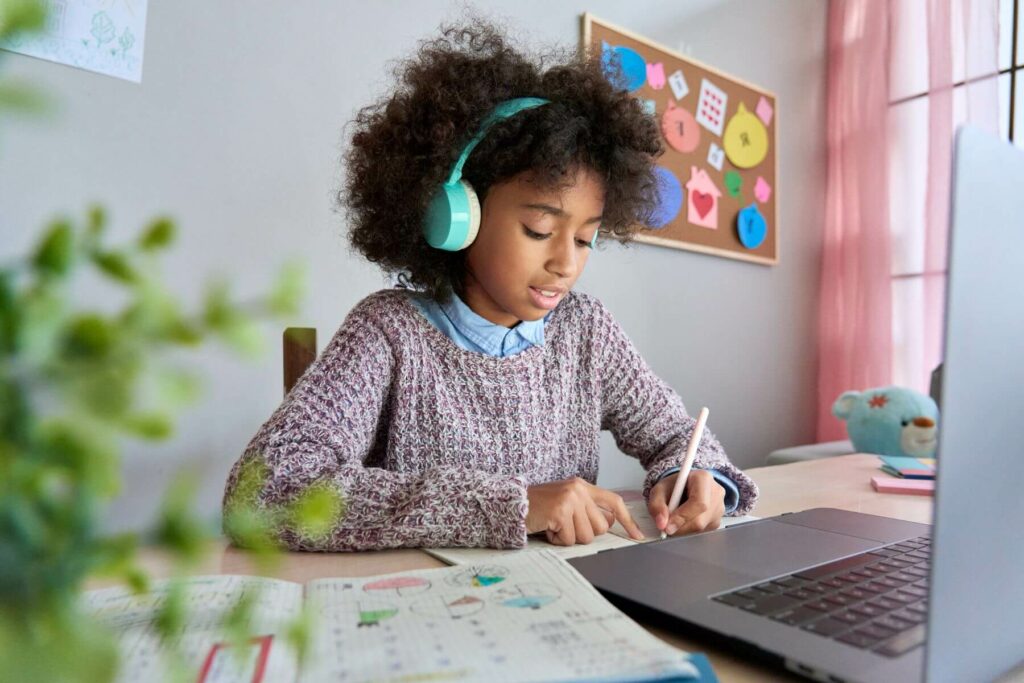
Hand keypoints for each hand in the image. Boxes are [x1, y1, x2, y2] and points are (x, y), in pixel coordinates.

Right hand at [526, 478, 644, 545]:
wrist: (512, 504)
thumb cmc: (539, 507)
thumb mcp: (566, 502)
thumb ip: (587, 509)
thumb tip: (609, 523)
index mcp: (582, 486)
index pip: (614, 502)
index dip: (627, 520)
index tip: (638, 535)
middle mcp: (579, 490)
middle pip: (601, 527)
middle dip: (584, 533)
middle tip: (565, 526)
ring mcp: (570, 500)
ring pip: (586, 536)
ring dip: (569, 538)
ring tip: (555, 526)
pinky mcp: (560, 512)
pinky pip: (569, 539)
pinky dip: (557, 540)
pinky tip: (548, 529)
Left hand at [648, 470, 724, 535]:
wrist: (685, 487)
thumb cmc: (674, 486)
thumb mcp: (660, 489)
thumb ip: (657, 504)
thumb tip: (662, 523)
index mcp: (703, 478)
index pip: (698, 503)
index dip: (682, 517)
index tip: (667, 526)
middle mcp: (716, 493)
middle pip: (700, 520)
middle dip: (680, 527)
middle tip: (665, 527)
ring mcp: (719, 508)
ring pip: (701, 529)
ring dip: (683, 529)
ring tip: (675, 518)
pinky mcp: (717, 521)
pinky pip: (702, 532)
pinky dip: (689, 530)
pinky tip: (684, 520)